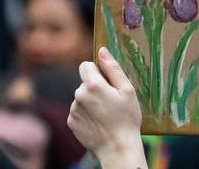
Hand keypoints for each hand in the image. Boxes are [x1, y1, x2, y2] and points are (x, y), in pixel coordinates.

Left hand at [68, 48, 145, 168]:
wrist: (117, 147)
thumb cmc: (127, 118)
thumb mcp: (127, 91)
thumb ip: (113, 69)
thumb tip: (102, 51)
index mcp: (93, 85)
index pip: (85, 65)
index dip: (97, 71)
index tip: (107, 81)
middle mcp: (79, 95)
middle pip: (85, 83)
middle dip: (96, 88)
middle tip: (111, 102)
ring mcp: (73, 109)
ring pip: (81, 97)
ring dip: (91, 101)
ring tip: (105, 114)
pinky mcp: (71, 122)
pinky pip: (78, 111)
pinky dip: (86, 114)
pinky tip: (98, 122)